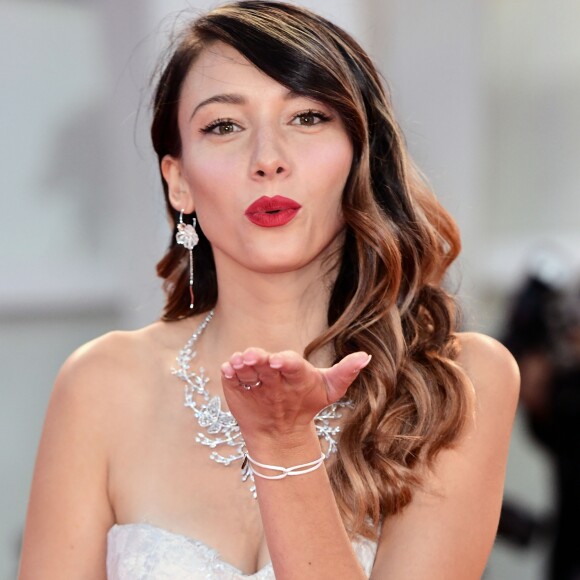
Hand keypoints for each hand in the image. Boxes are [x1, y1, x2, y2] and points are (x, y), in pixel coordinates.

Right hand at [220, 348, 370, 445]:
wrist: (283, 430)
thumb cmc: (307, 404)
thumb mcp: (329, 390)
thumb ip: (345, 373)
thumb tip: (367, 356)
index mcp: (293, 367)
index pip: (289, 361)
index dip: (284, 360)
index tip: (280, 361)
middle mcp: (271, 368)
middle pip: (264, 360)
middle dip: (258, 357)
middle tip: (253, 358)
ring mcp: (254, 376)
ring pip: (246, 366)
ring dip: (241, 363)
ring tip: (239, 364)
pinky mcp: (238, 385)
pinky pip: (232, 377)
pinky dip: (228, 373)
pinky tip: (228, 372)